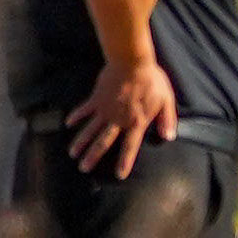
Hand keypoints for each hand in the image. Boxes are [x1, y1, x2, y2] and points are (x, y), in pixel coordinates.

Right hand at [69, 50, 177, 173]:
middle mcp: (118, 120)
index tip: (119, 175)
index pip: (130, 147)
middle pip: (103, 142)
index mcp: (136, 122)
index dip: (125, 162)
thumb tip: (170, 137)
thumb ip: (167, 120)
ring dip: (81, 142)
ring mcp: (105, 109)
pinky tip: (68, 123)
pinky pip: (84, 109)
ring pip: (90, 129)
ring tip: (72, 154)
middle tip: (83, 168)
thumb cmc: (152, 79)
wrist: (132, 62)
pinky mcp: (97, 98)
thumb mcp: (166, 100)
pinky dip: (76, 116)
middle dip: (93, 157)